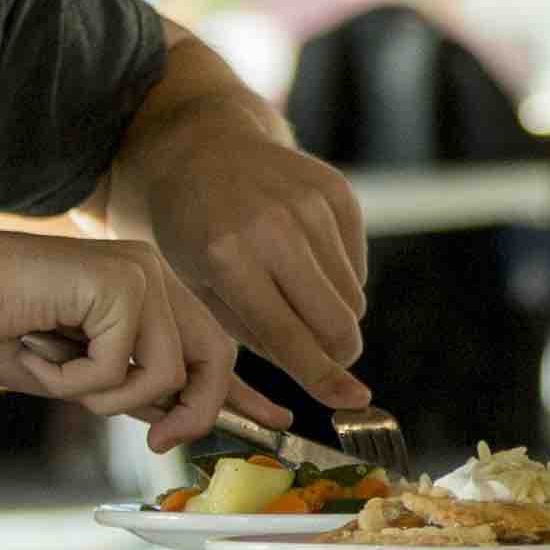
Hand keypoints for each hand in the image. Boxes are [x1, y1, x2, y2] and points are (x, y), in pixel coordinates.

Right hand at [0, 226, 239, 450]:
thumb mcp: (81, 373)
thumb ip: (134, 388)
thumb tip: (178, 420)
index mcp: (151, 291)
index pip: (215, 344)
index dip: (244, 389)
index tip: (276, 419)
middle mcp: (154, 275)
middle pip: (214, 359)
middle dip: (193, 413)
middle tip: (159, 442)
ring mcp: (141, 273)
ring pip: (167, 375)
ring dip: (108, 398)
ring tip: (60, 372)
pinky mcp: (119, 282)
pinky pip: (120, 368)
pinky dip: (75, 380)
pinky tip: (42, 351)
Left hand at [125, 118, 370, 407]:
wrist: (201, 149)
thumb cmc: (191, 232)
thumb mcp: (199, 289)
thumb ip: (255, 334)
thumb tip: (319, 371)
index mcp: (228, 257)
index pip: (289, 335)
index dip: (323, 377)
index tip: (352, 401)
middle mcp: (276, 227)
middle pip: (337, 320)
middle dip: (338, 352)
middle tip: (323, 356)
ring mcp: (311, 204)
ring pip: (352, 297)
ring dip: (333, 313)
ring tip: (294, 295)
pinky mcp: (336, 192)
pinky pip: (358, 265)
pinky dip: (338, 279)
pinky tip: (304, 261)